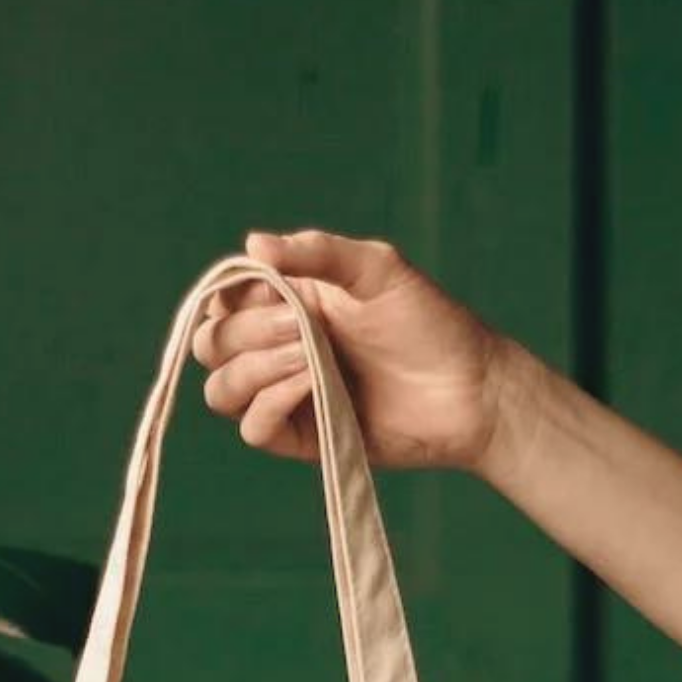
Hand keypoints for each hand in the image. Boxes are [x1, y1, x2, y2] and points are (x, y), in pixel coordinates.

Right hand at [191, 229, 516, 473]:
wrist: (469, 391)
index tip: (276, 290)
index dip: (234, 296)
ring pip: (223, 389)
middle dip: (244, 332)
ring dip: (255, 368)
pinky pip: (253, 429)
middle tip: (300, 327)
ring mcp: (288, 395)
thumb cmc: (430, 323)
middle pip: (212, 346)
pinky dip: (270, 404)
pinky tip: (310, 384)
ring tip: (310, 357)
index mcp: (288, 303)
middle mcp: (279, 348)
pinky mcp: (302, 438)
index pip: (222, 302)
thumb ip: (315, 251)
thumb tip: (252, 243)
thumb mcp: (376, 268)